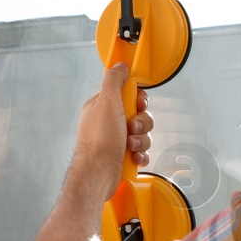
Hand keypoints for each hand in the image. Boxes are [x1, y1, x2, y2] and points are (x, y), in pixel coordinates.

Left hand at [72, 63, 154, 197]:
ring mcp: (115, 140)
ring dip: (140, 140)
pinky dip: (140, 155)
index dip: (138, 98)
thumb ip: (114, 80)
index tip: (139, 104)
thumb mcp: (107, 102)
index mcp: (102, 106)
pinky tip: (133, 157)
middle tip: (131, 127)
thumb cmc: (99, 140)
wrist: (98, 174)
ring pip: (142, 133)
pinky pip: (141, 151)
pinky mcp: (122, 156)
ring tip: (129, 146)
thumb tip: (120, 65)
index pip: (127, 93)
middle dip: (141, 122)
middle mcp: (108, 122)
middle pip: (139, 114)